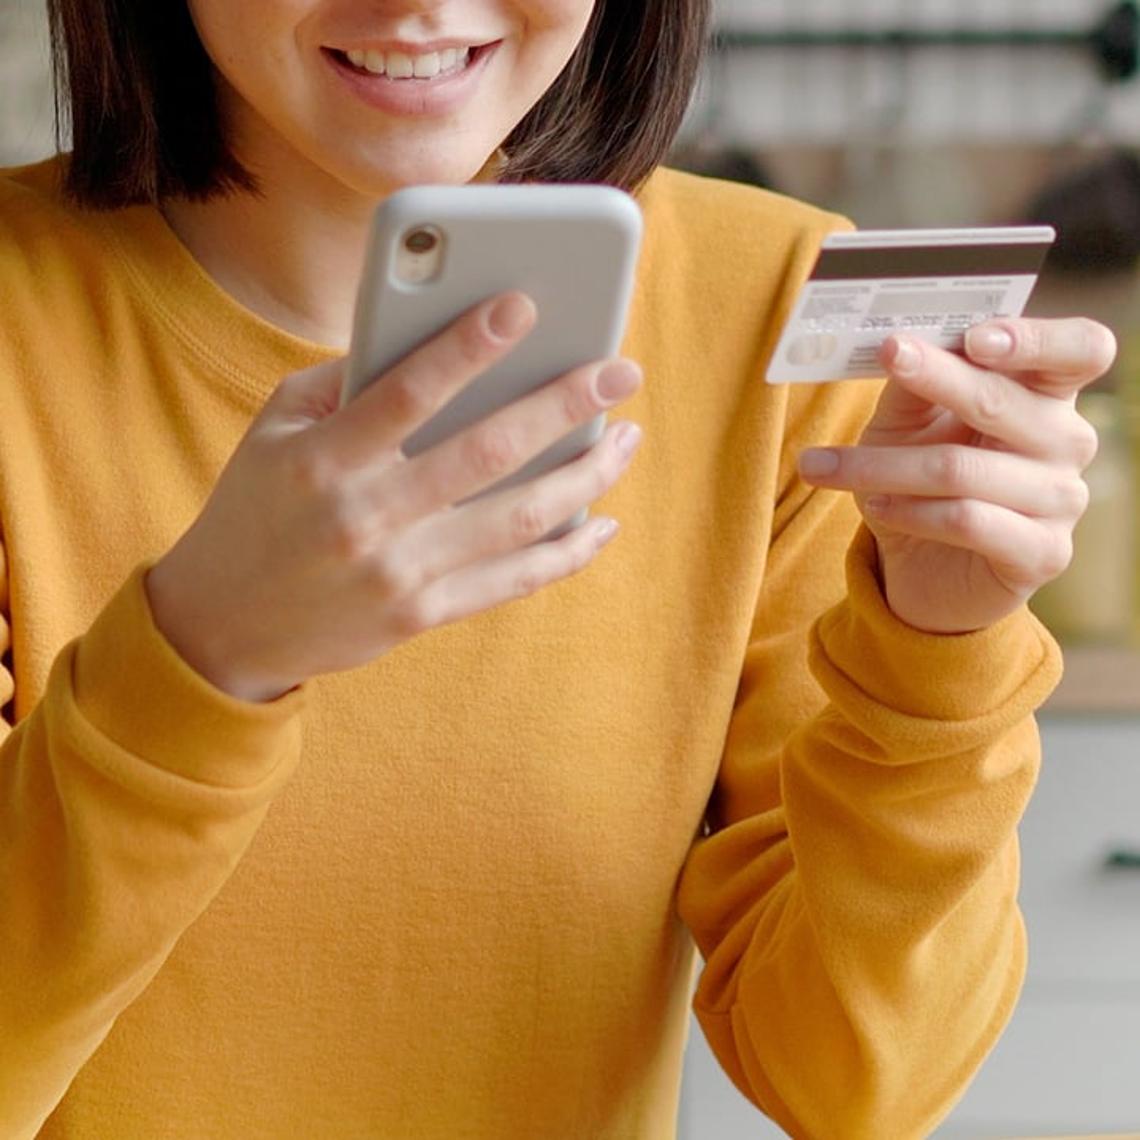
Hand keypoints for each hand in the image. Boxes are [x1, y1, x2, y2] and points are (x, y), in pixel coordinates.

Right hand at [146, 292, 642, 700]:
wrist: (224, 625)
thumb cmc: (255, 509)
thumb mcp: (274, 431)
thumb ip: (344, 384)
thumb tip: (435, 341)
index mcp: (323, 460)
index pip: (407, 392)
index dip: (469, 346)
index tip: (526, 305)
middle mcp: (366, 517)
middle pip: (485, 453)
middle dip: (563, 406)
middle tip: (621, 371)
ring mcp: (399, 572)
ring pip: (516, 519)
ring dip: (584, 477)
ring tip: (627, 440)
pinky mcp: (422, 614)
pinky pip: (511, 581)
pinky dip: (565, 553)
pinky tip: (602, 523)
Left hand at [797, 318, 1116, 633]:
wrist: (923, 569)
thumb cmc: (919, 482)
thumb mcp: (906, 425)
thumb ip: (915, 383)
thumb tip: (902, 344)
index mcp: (1047, 395)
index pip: (1081, 349)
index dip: (1036, 339)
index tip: (975, 336)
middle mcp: (1068, 442)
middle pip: (1002, 401)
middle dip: (935, 377)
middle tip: (888, 354)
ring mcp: (1061, 500)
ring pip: (962, 469)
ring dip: (883, 465)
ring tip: (823, 466)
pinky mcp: (1041, 553)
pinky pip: (968, 521)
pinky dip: (910, 512)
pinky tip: (874, 507)